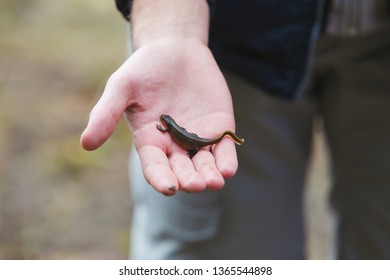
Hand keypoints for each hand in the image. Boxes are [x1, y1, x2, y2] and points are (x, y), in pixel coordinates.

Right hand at [80, 40, 237, 194]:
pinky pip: (224, 148)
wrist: (175, 49)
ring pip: (205, 165)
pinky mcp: (218, 128)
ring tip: (214, 181)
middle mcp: (175, 146)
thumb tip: (86, 144)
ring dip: (210, 175)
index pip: (155, 168)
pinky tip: (228, 169)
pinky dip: (226, 159)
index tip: (169, 188)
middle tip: (195, 185)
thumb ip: (106, 113)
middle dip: (188, 179)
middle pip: (182, 170)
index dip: (161, 179)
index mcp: (150, 141)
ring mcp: (198, 138)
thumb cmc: (144, 68)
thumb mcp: (121, 87)